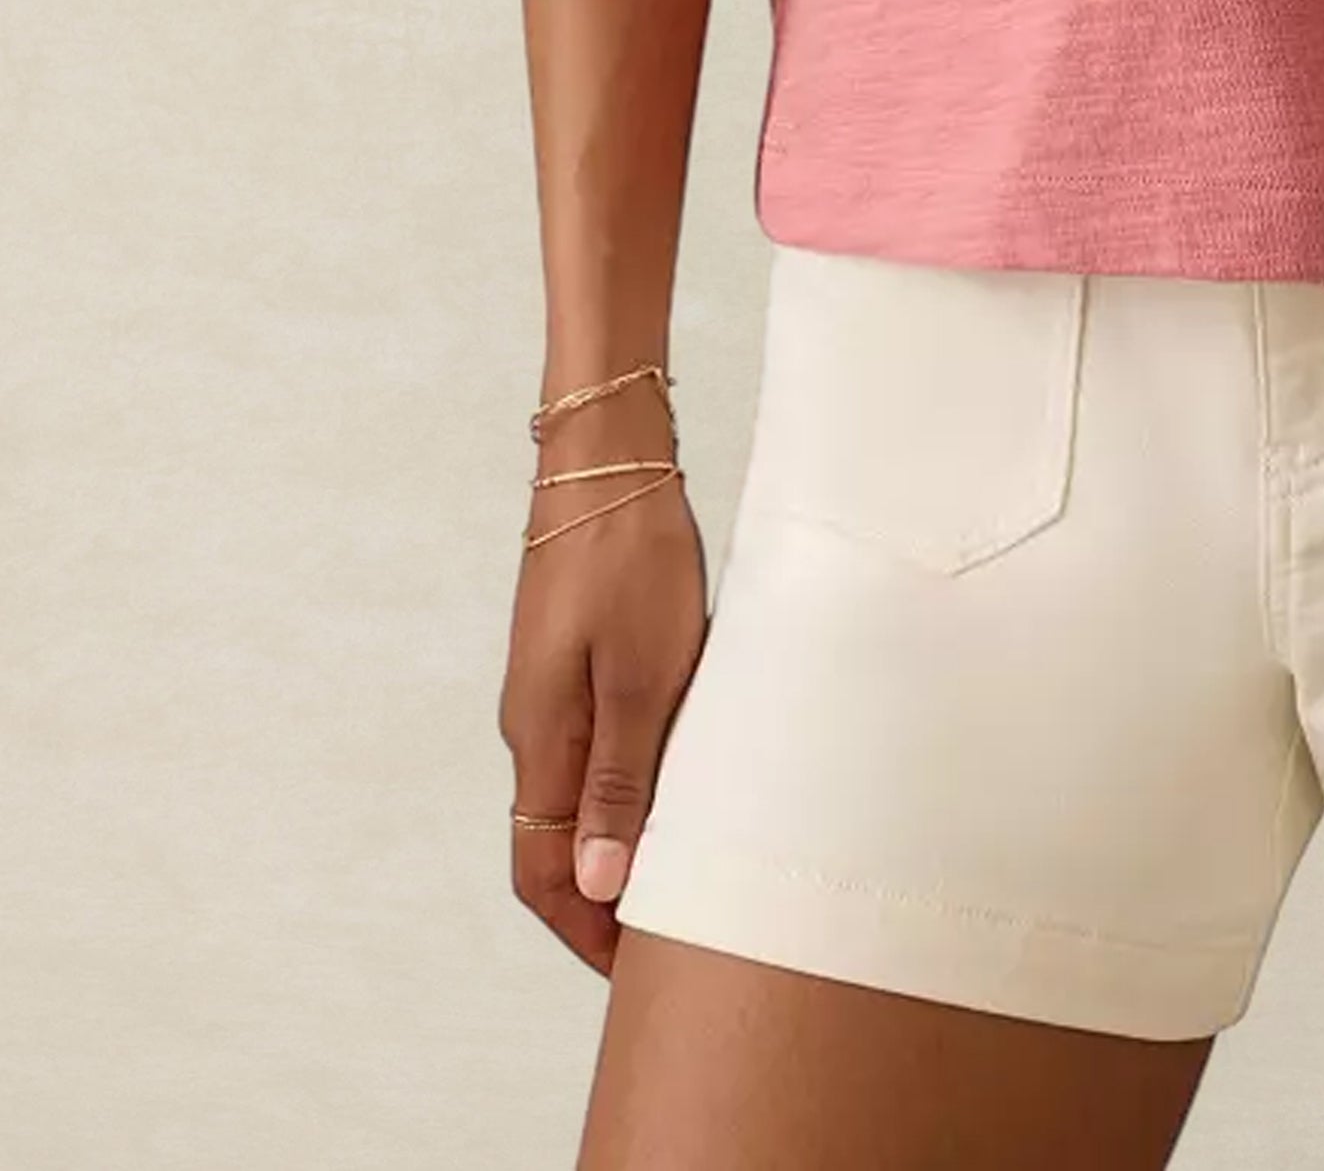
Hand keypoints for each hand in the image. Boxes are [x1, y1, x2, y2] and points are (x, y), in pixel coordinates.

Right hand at [498, 390, 708, 974]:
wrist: (608, 459)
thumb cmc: (633, 557)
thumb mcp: (643, 675)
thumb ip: (619, 780)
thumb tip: (593, 887)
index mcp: (542, 739)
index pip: (542, 876)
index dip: (585, 935)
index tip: (635, 977)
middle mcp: (533, 725)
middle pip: (550, 847)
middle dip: (598, 907)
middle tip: (665, 945)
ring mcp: (549, 689)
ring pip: (572, 798)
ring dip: (613, 847)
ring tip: (678, 880)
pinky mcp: (574, 656)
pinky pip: (589, 750)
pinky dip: (623, 791)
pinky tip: (673, 788)